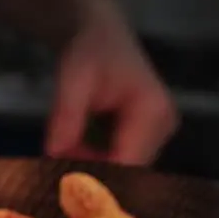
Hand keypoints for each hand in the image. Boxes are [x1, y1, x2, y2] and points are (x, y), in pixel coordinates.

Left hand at [44, 19, 177, 165]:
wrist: (101, 37)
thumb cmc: (89, 53)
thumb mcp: (72, 79)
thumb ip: (66, 117)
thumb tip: (54, 155)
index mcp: (152, 110)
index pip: (126, 164)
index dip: (95, 178)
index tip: (62, 181)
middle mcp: (164, 125)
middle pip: (127, 171)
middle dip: (91, 172)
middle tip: (56, 164)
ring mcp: (161, 134)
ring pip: (124, 170)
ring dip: (93, 167)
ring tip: (66, 147)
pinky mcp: (151, 139)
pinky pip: (123, 163)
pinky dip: (98, 161)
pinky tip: (79, 146)